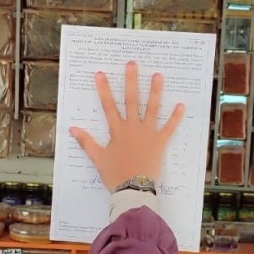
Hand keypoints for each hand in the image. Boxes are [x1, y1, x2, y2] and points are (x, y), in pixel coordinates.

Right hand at [70, 61, 184, 191]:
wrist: (133, 188)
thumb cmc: (114, 174)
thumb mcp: (97, 158)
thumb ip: (86, 142)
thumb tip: (72, 129)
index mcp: (116, 131)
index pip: (108, 106)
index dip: (103, 89)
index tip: (101, 74)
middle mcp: (132, 128)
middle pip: (131, 100)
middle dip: (131, 81)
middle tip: (132, 64)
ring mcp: (148, 134)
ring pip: (152, 109)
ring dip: (155, 91)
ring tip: (158, 75)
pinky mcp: (160, 142)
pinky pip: (169, 128)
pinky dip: (175, 117)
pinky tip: (181, 105)